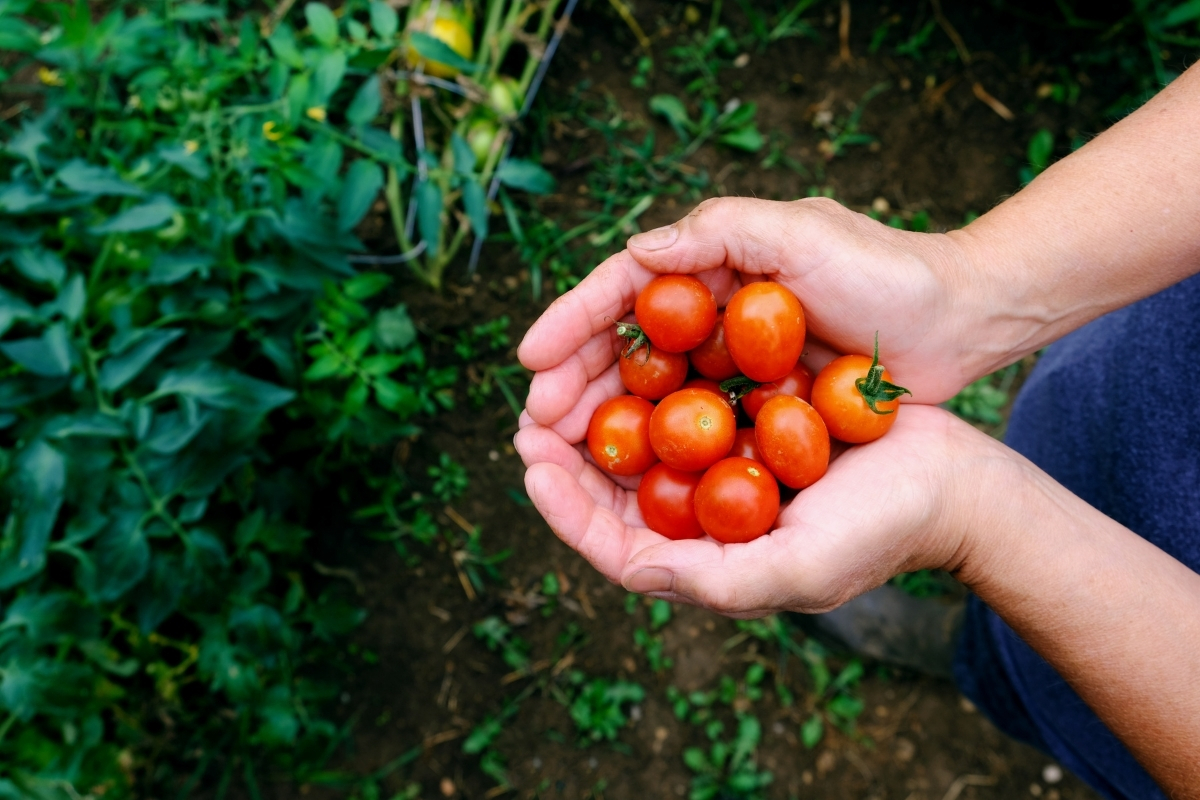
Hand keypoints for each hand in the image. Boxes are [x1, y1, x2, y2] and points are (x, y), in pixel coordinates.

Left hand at [514, 403, 992, 616]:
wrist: (948, 480)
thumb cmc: (879, 530)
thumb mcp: (798, 566)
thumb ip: (715, 579)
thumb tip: (631, 569)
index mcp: (706, 560)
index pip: (615, 543)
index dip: (566, 507)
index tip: (533, 462)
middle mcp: (705, 518)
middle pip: (615, 490)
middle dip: (566, 452)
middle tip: (530, 412)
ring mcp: (724, 469)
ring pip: (642, 441)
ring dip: (600, 409)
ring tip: (562, 374)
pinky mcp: (747, 422)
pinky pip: (685, 399)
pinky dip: (654, 376)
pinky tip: (630, 343)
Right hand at [518, 196, 1000, 445]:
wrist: (960, 321)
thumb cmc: (887, 270)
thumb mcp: (803, 233)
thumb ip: (719, 233)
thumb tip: (636, 252)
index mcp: (706, 265)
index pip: (618, 292)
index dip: (568, 325)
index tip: (528, 361)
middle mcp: (706, 313)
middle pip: (619, 352)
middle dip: (569, 387)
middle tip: (532, 430)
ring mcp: (727, 362)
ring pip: (645, 396)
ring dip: (599, 426)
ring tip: (559, 460)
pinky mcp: (754, 403)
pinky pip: (690, 429)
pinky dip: (655, 452)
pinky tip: (626, 482)